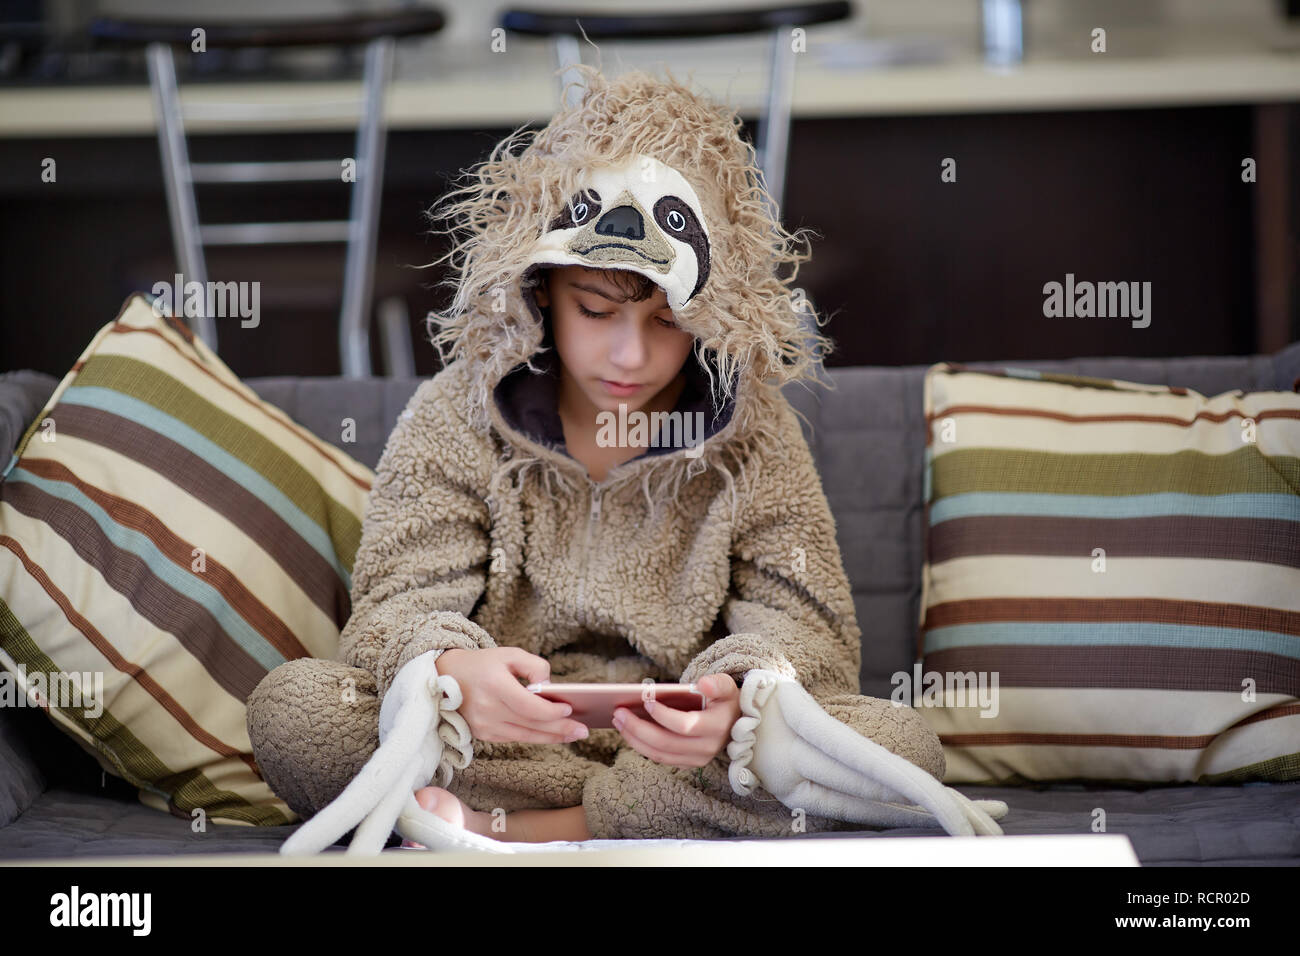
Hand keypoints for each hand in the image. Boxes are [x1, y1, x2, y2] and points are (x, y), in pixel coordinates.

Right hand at [435, 648, 588, 744]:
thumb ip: (534, 665)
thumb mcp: (509, 654)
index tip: (569, 709)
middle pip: (531, 724)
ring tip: (573, 735)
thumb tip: (549, 687)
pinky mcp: (483, 734)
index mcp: (494, 685)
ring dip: (552, 737)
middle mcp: (488, 709)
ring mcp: (484, 725)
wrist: (445, 678)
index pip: (528, 706)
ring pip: (525, 736)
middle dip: (560, 729)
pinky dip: (535, 737)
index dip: (551, 711)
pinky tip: (552, 735)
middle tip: (583, 731)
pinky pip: (515, 738)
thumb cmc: (482, 664)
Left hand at [611, 674, 741, 767]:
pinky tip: (629, 731)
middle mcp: (707, 747)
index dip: (663, 715)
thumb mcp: (727, 686)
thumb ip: (717, 683)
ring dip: (635, 739)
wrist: (737, 722)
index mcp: (716, 727)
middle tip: (619, 713)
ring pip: (660, 754)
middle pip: (665, 743)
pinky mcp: (689, 763)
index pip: (685, 725)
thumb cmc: (727, 700)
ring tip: (618, 721)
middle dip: (638, 729)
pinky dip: (642, 746)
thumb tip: (703, 684)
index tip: (646, 700)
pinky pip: (661, 758)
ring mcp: (697, 759)